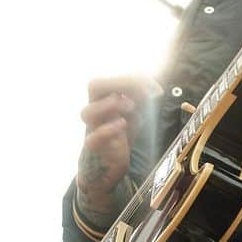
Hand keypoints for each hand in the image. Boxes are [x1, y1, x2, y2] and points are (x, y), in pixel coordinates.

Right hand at [75, 75, 159, 217]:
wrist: (107, 164)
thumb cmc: (121, 134)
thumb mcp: (135, 114)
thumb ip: (142, 99)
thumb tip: (155, 90)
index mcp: (105, 99)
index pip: (113, 77)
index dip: (130, 78)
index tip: (154, 89)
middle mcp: (97, 110)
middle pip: (93, 86)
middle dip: (119, 83)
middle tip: (140, 90)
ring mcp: (93, 129)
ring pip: (87, 112)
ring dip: (111, 105)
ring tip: (131, 106)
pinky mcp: (96, 148)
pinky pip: (93, 138)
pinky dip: (108, 130)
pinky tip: (122, 125)